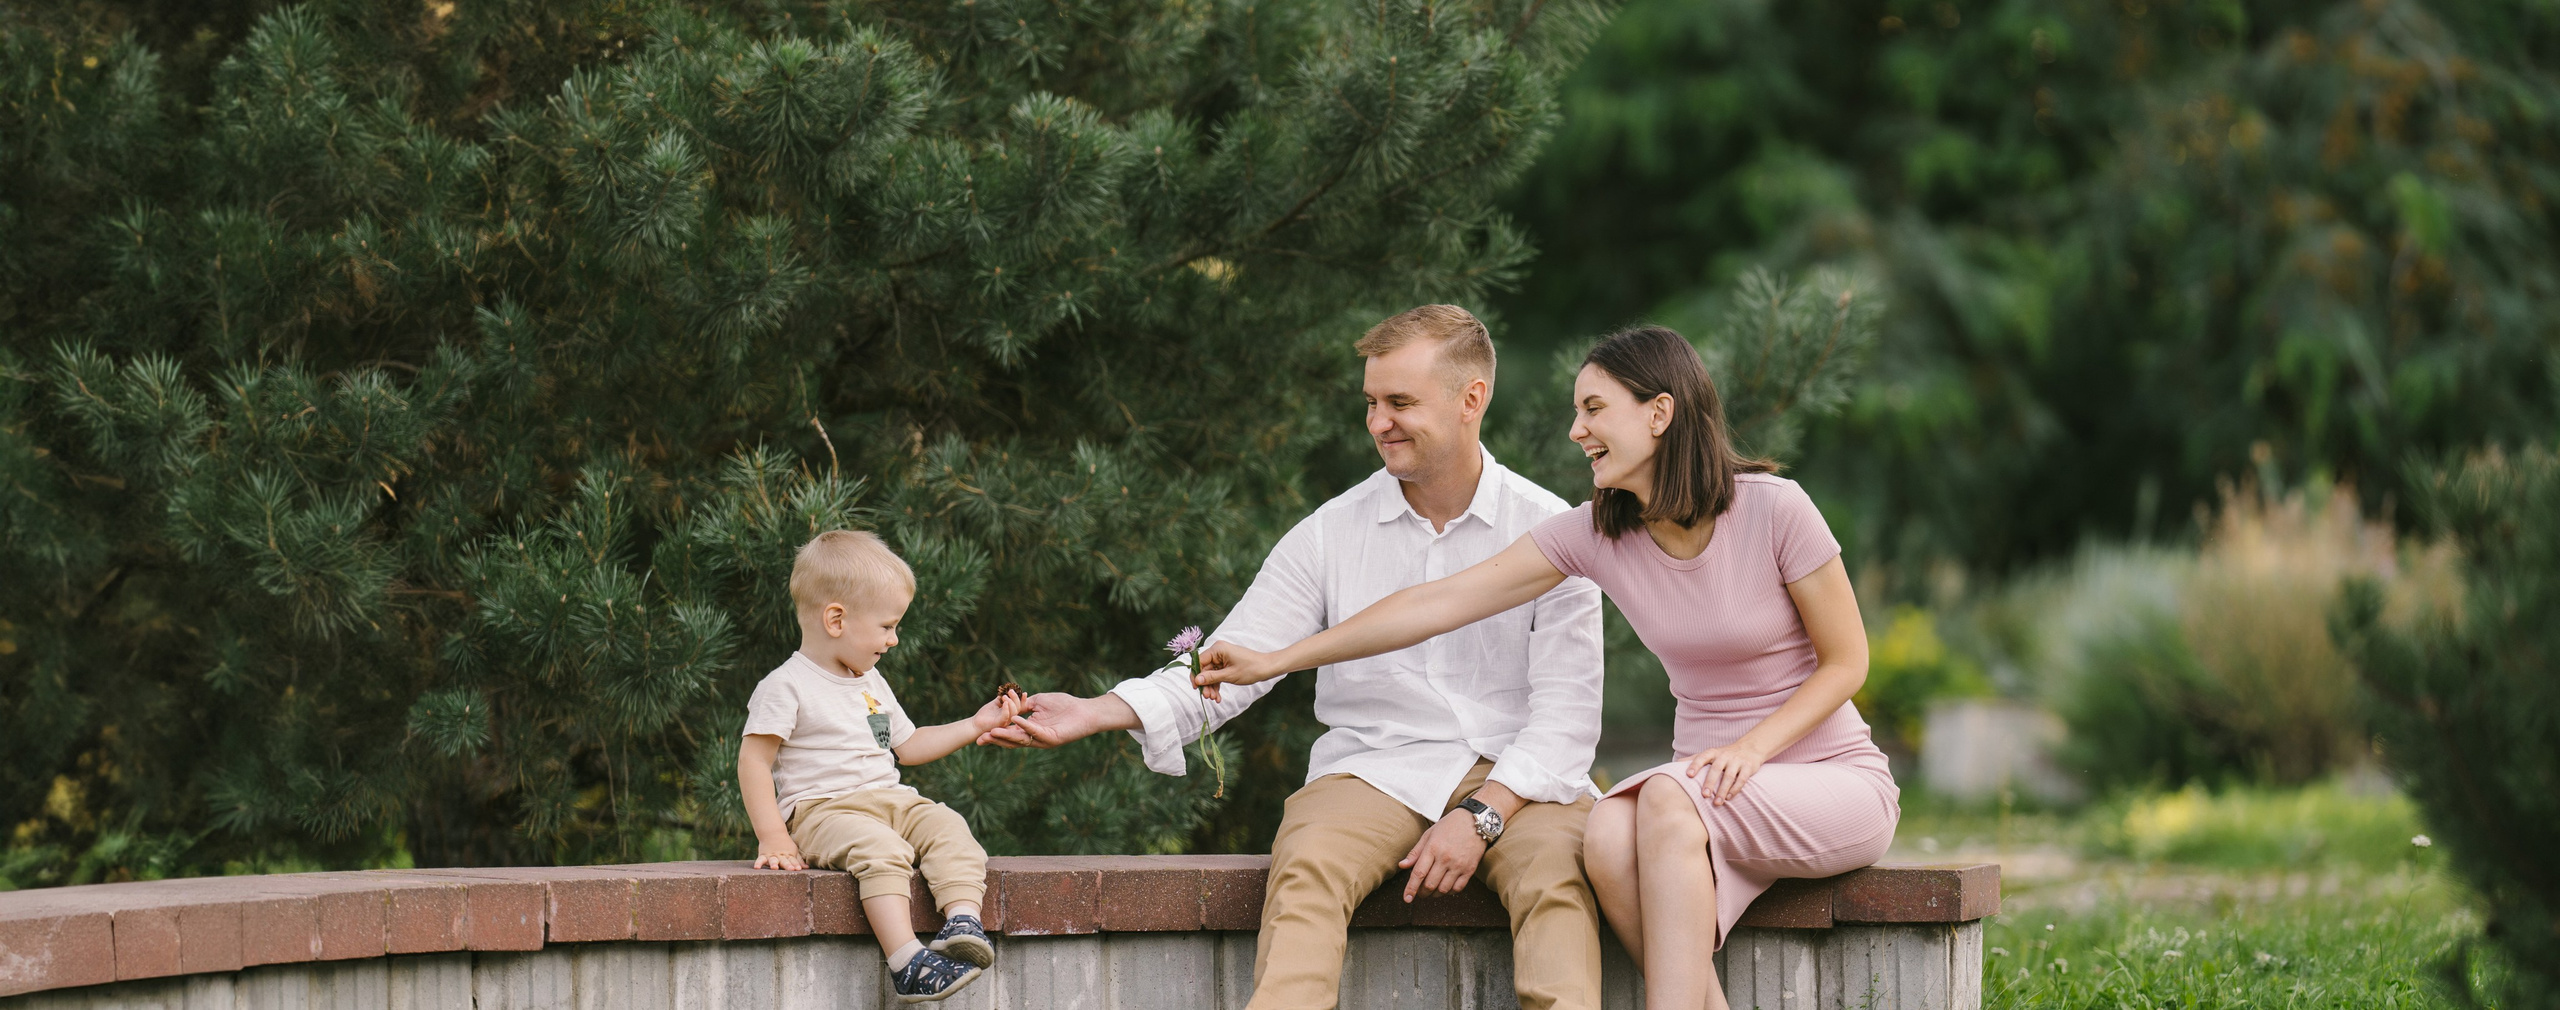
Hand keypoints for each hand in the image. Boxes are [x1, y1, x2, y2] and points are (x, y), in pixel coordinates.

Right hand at [753, 847, 805, 870]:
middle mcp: (780, 856)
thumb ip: (799, 860)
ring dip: (774, 864)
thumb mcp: (794, 851)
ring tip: (774, 867)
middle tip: (791, 869)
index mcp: (789, 855)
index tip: (798, 869)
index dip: (796, 864)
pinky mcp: (763, 855)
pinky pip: (760, 860)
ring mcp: (772, 856)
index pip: (793, 860)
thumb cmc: (786, 844)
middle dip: (787, 865)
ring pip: (773, 860)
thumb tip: (807, 868)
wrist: (773, 833)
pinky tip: (756, 868)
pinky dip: (758, 863)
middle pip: (784, 861)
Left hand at [968, 690, 1026, 734]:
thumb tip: (1006, 690)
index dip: (1023, 700)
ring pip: (1014, 712)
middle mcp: (1009, 718)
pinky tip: (1005, 703)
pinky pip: (1006, 716)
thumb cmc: (985, 714)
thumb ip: (1001, 698)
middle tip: (1010, 691)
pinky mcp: (999, 724)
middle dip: (1016, 698)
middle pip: (1018, 708)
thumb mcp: (995, 703)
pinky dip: (1006, 709)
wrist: (975, 723)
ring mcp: (1005, 722)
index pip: (1019, 706)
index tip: (1024, 692)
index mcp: (1009, 713)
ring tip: (1004, 696)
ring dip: (1011, 702)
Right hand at [977, 692, 1130, 747]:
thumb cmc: (1065, 705)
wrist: (1085, 711)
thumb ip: (1024, 705)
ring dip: (1006, 736)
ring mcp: (1043, 739)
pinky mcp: (1052, 738)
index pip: (1010, 733)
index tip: (980, 733)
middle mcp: (1035, 737)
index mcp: (1030, 729)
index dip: (996, 733)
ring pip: (1022, 740)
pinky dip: (1025, 725)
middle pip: (1012, 740)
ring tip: (992, 732)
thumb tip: (1010, 705)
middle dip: (996, 739)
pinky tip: (1015, 720)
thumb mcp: (1039, 701)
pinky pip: (1036, 732)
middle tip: (980, 739)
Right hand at [1193, 641, 1287, 700]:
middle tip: (1208, 697)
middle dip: (1206, 684)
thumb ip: (1211, 677)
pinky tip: (1218, 696)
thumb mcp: (1229, 675)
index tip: (1196, 688)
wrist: (1267, 668)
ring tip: (1214, 699)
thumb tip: (1197, 680)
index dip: (1196, 675)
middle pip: (1205, 669)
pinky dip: (1217, 685)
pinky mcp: (1226, 664)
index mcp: (1218, 649)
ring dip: (1211, 686)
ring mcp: (1222, 657)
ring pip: (1211, 674)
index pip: (1199, 661)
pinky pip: (1217, 674)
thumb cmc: (1250, 669)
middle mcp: (1218, 651)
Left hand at [1399, 812, 1487, 900]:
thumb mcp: (1429, 834)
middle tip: (1420, 892)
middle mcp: (1445, 858)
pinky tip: (1445, 887)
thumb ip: (1415, 852)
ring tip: (1432, 890)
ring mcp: (1459, 865)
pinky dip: (1449, 892)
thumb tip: (1402, 866)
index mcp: (1433, 848)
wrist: (1476, 820)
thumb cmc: (1450, 825)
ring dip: (1435, 894)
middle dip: (1422, 892)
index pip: (1418, 873)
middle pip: (1430, 884)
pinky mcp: (1470, 869)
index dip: (1411, 888)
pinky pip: (1458, 888)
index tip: (1406, 899)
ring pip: (1443, 889)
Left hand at [1684, 742, 1767, 806]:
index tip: (1688, 775)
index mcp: (1713, 752)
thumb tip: (1675, 764)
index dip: (1695, 765)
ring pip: (1729, 776)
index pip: (1702, 757)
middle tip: (1704, 795)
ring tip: (1717, 803)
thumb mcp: (1710, 754)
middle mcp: (1724, 755)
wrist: (1750, 747)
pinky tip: (1729, 798)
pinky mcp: (1748, 767)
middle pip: (1715, 769)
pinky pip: (1741, 779)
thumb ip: (1694, 759)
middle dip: (1710, 782)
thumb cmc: (1724, 754)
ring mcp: (1736, 761)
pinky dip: (1735, 789)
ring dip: (1722, 790)